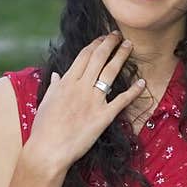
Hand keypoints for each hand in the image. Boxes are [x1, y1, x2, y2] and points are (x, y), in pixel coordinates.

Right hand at [24, 33, 145, 175]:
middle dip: (110, 43)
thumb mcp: (46, 102)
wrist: (48, 150)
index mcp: (66, 82)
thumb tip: (58, 75)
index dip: (95, 44)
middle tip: (119, 35)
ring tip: (129, 46)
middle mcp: (81, 87)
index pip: (84, 55)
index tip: (102, 37)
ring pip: (111, 72)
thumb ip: (55, 86)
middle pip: (99, 58)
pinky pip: (122, 100)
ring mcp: (93, 101)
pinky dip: (133, 90)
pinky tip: (142, 82)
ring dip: (121, 56)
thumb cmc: (43, 128)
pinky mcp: (103, 116)